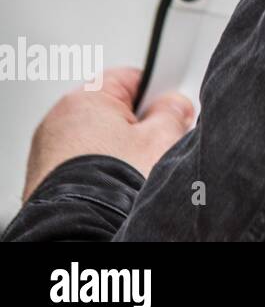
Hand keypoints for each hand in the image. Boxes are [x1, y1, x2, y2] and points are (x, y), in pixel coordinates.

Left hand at [23, 67, 193, 200]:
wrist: (81, 227)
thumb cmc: (112, 181)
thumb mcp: (162, 137)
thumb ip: (172, 112)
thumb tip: (174, 107)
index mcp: (86, 98)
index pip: (133, 79)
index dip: (160, 92)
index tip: (174, 106)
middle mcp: (59, 120)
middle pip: (116, 110)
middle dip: (141, 127)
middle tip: (160, 144)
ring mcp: (49, 151)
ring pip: (101, 140)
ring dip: (122, 152)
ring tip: (138, 171)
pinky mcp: (48, 178)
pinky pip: (85, 163)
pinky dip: (103, 171)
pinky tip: (119, 185)